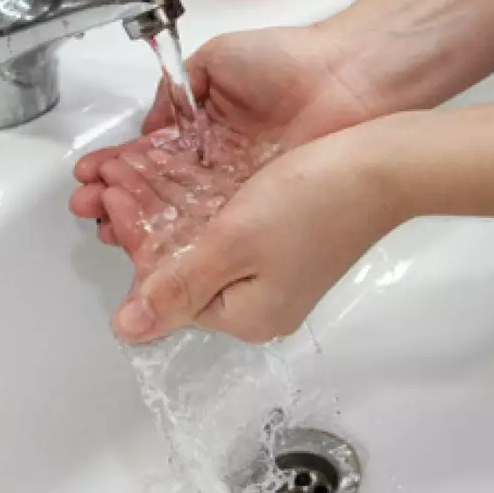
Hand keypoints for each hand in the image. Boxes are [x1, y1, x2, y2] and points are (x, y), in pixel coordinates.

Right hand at [69, 25, 374, 244]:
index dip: (118, 168)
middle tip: (88, 208)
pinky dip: (182, 237)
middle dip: (119, 200)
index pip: (150, 158)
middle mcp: (217, 167)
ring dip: (141, 223)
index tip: (89, 177)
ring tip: (107, 226)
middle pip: (159, 193)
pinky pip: (214, 229)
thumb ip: (174, 95)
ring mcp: (238, 193)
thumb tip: (146, 129)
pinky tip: (149, 241)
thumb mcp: (216, 62)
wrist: (350, 80)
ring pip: (180, 216)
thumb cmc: (289, 61)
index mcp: (204, 131)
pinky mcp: (260, 211)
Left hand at [104, 98, 493, 343]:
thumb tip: (128, 330)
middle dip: (142, 221)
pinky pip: (224, 227)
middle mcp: (258, 301)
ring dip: (164, 207)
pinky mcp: (281, 240)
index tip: (110, 199)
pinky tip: (181, 172)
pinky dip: (198, 203)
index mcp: (245, 314)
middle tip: (111, 181)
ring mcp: (272, 270)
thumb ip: (178, 285)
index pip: (165, 287)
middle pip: (180, 266)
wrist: (383, 163)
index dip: (132, 241)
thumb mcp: (233, 244)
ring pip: (198, 242)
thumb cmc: (316, 200)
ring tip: (135, 169)